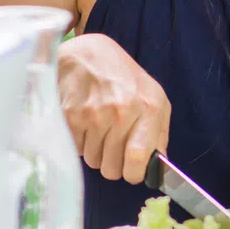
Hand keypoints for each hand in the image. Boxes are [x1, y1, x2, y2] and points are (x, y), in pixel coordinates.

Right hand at [56, 33, 170, 183]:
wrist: (87, 54)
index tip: (131, 173)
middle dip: (113, 164)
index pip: (138, 158)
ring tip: (98, 131)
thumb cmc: (124, 77)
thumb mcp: (154, 97)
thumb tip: (158, 166)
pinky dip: (80, 144)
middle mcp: (121, 111)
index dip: (133, 174)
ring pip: (93, 161)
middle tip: (112, 147)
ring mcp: (93, 114)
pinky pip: (76, 150)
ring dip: (95, 153)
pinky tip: (85, 125)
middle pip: (112, 167)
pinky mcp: (70, 115)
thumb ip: (159, 132)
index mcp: (148, 108)